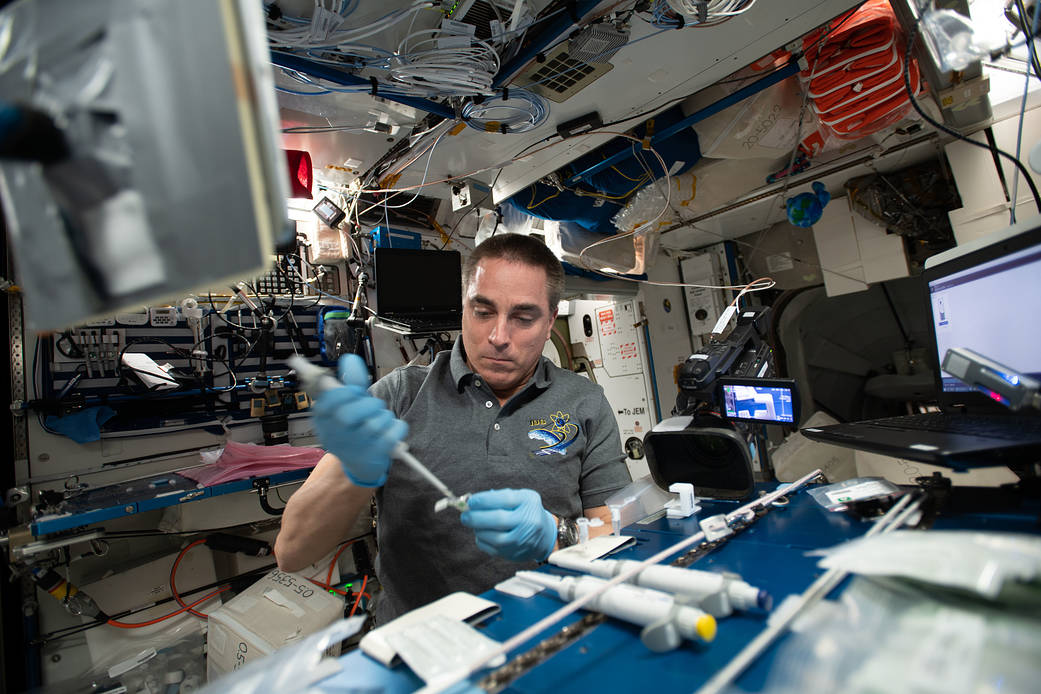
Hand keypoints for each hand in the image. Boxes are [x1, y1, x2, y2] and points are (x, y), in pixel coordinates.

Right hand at [313, 354, 406, 486]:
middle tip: (372, 405)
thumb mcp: (347, 404)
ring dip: (384, 415)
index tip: (355, 392)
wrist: (361, 462)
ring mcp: (353, 448)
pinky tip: (392, 428)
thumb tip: (350, 359)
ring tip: (381, 419)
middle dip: (368, 404)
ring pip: (374, 422)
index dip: (346, 392)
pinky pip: (392, 433)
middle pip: (349, 414)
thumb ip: (350, 381)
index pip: (328, 401)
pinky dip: (397, 427)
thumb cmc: (353, 427)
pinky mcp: (374, 456)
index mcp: (322, 419)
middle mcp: (333, 435)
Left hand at [460, 489, 556, 561]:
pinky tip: (483, 533)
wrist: (543, 536)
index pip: (504, 500)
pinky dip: (482, 540)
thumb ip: (498, 496)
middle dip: (476, 517)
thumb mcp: (519, 497)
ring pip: (493, 537)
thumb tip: (472, 502)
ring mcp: (521, 540)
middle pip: (498, 520)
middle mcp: (528, 522)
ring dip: (478, 530)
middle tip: (465, 515)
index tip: (471, 501)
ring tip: (475, 524)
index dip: (484, 500)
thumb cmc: (526, 512)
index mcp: (528, 503)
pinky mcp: (513, 554)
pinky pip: (490, 548)